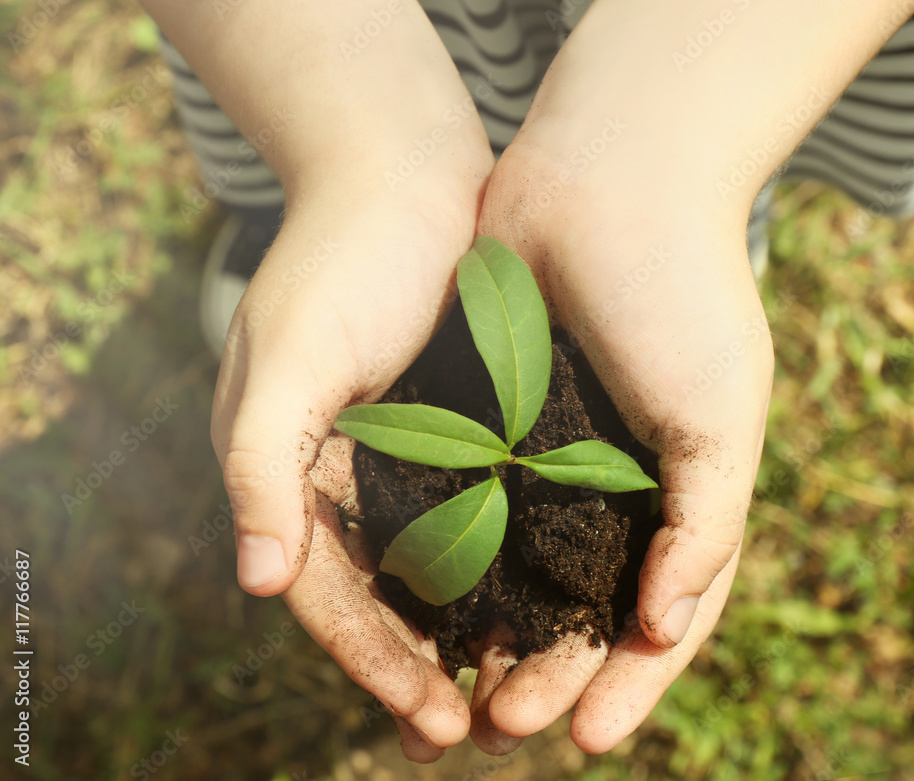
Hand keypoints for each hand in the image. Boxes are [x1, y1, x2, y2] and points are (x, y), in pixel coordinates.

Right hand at [209, 128, 494, 759]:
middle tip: (474, 728)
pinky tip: (540, 597)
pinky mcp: (460, 424)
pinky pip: (478, 512)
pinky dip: (501, 561)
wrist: (404, 172)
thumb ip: (261, 465)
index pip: (327, 590)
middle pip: (381, 593)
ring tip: (514, 685)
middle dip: (421, 663)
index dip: (372, 659)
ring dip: (467, 627)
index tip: (427, 717)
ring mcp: (405, 451)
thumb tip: (257, 583)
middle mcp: (343, 473)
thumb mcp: (286, 357)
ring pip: (434, 564)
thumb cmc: (339, 259)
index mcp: (288, 469)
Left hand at [465, 17, 775, 748]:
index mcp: (676, 497)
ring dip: (483, 631)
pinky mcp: (484, 417)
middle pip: (573, 605)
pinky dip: (443, 554)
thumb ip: (708, 524)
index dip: (625, 685)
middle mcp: (609, 485)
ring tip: (445, 691)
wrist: (608, 180)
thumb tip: (661, 627)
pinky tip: (415, 603)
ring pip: (510, 566)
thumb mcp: (722, 417)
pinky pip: (460, 499)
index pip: (654, 618)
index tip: (582, 738)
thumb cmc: (684, 295)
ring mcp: (543, 455)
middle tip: (492, 725)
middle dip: (540, 670)